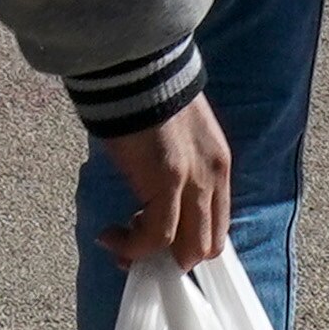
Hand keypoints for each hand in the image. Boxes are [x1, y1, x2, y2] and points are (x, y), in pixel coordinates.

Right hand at [93, 94, 232, 267]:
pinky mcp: (168, 181)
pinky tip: (110, 235)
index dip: (187, 245)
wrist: (136, 70)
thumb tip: (153, 196)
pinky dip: (132, 246)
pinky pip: (156, 235)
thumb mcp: (175, 140)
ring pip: (187, 249)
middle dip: (171, 259)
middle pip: (208, 245)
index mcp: (219, 165)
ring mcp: (194, 180)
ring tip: (119, 244)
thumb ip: (177, 169)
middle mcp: (214, 177)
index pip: (217, 225)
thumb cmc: (146, 99)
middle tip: (135, 249)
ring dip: (150, 256)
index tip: (155, 241)